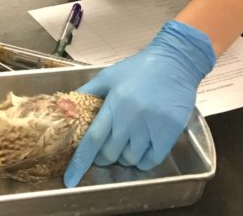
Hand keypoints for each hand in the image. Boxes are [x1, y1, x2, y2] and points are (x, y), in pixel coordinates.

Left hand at [63, 21, 214, 187]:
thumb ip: (88, 91)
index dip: (80, 162)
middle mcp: (131, 119)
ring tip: (126, 142)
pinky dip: (142, 160)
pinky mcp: (168, 135)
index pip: (93, 140)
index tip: (70, 179)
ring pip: (129, 159)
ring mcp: (151, 129)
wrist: (174, 63)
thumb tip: (68, 106)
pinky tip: (141, 149)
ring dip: (123, 156)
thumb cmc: (139, 68)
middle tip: (106, 146)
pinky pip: (150, 161)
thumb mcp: (109, 75)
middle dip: (103, 155)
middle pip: (110, 153)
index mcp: (114, 104)